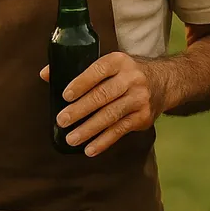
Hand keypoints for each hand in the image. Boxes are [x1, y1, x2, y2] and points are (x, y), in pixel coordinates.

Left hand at [40, 52, 171, 156]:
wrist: (163, 82)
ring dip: (89, 129)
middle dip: (80, 109)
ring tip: (71, 139)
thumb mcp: (108, 64)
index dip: (82, 83)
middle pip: (103, 95)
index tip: (65, 95)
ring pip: (111, 115)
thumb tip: (46, 74)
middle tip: (61, 120)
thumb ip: (78, 69)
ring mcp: (139, 98)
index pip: (98, 70)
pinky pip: (120, 130)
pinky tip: (90, 149)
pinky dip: (104, 141)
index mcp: (119, 61)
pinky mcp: (143, 116)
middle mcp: (132, 78)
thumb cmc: (125, 74)